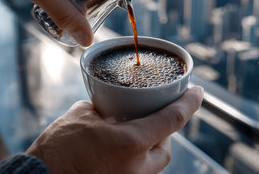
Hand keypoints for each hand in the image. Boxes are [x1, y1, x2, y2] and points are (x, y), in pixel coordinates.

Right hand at [26, 86, 203, 173]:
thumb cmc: (58, 149)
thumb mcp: (82, 115)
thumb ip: (102, 108)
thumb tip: (107, 105)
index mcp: (132, 142)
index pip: (173, 119)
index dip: (190, 102)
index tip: (199, 92)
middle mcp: (138, 166)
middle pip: (166, 145)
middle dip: (165, 130)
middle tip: (156, 115)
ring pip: (155, 161)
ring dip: (153, 145)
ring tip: (139, 131)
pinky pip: (140, 170)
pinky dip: (138, 157)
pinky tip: (124, 148)